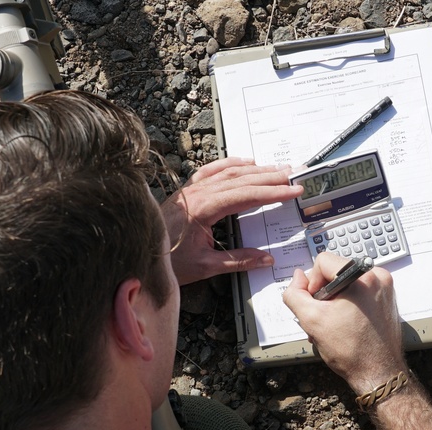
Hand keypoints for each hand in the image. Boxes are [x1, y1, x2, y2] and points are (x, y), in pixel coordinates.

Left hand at [160, 158, 301, 284]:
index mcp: (204, 208)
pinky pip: (212, 170)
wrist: (137, 254)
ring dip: (256, 170)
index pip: (247, 195)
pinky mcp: (187, 192)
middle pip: (242, 179)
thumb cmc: (166, 261)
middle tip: (293, 176)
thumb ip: (238, 260)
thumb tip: (266, 259)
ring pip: (229, 172)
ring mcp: (191, 190)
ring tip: (277, 169)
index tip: (293, 190)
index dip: (273, 192)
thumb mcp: (205, 266)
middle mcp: (198, 193)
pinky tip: (245, 162)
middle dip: (270, 177)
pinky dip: (231, 164)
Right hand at [282, 253, 406, 393]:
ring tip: (335, 324)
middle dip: (324, 294)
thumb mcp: (311, 320)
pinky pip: (359, 292)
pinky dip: (348, 305)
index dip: (312, 283)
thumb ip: (295, 294)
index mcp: (362, 276)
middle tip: (325, 318)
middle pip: (335, 271)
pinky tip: (346, 324)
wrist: (378, 373)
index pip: (323, 261)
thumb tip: (297, 277)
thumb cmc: (352, 351)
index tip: (317, 304)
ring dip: (335, 301)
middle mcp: (377, 277)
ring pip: (346, 283)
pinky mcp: (386, 299)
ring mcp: (385, 288)